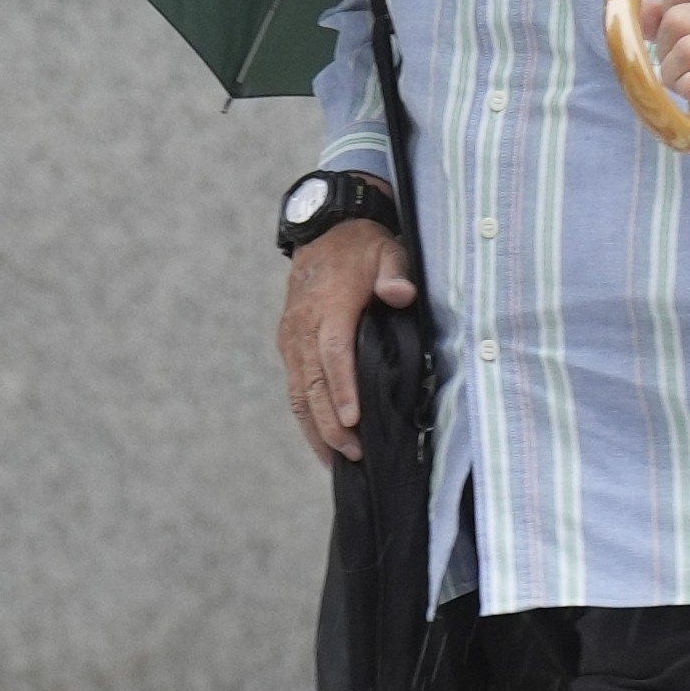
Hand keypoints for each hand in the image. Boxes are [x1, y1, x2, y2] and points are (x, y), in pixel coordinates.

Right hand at [276, 217, 414, 465]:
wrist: (325, 231)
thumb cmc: (362, 247)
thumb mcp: (387, 250)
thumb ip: (395, 272)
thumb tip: (401, 294)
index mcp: (328, 306)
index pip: (333, 353)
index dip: (342, 388)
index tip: (353, 420)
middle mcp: (302, 327)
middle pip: (312, 382)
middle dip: (331, 423)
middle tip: (355, 453)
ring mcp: (291, 338)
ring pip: (298, 392)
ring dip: (316, 428)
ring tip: (338, 459)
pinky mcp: (289, 345)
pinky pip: (295, 387)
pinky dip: (306, 416)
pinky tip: (322, 439)